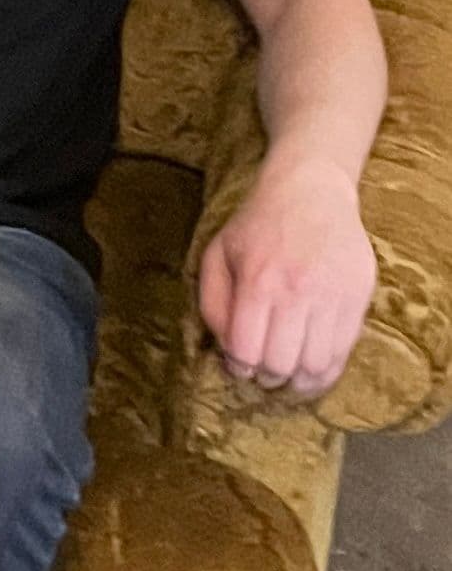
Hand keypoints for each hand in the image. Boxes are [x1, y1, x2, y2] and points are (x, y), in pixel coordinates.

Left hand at [196, 154, 376, 398]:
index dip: (239, 368)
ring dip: (298, 381)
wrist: (312, 189)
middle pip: (281, 365)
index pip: (247, 351)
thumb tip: (228, 351)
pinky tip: (312, 367)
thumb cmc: (257, 225)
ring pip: (315, 366)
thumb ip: (213, 305)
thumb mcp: (217, 254)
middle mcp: (297, 291)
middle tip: (263, 373)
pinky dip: (326, 371)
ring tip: (288, 374)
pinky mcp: (358, 296)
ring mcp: (333, 295)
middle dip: (267, 378)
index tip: (238, 365)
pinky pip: (343, 352)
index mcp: (258, 281)